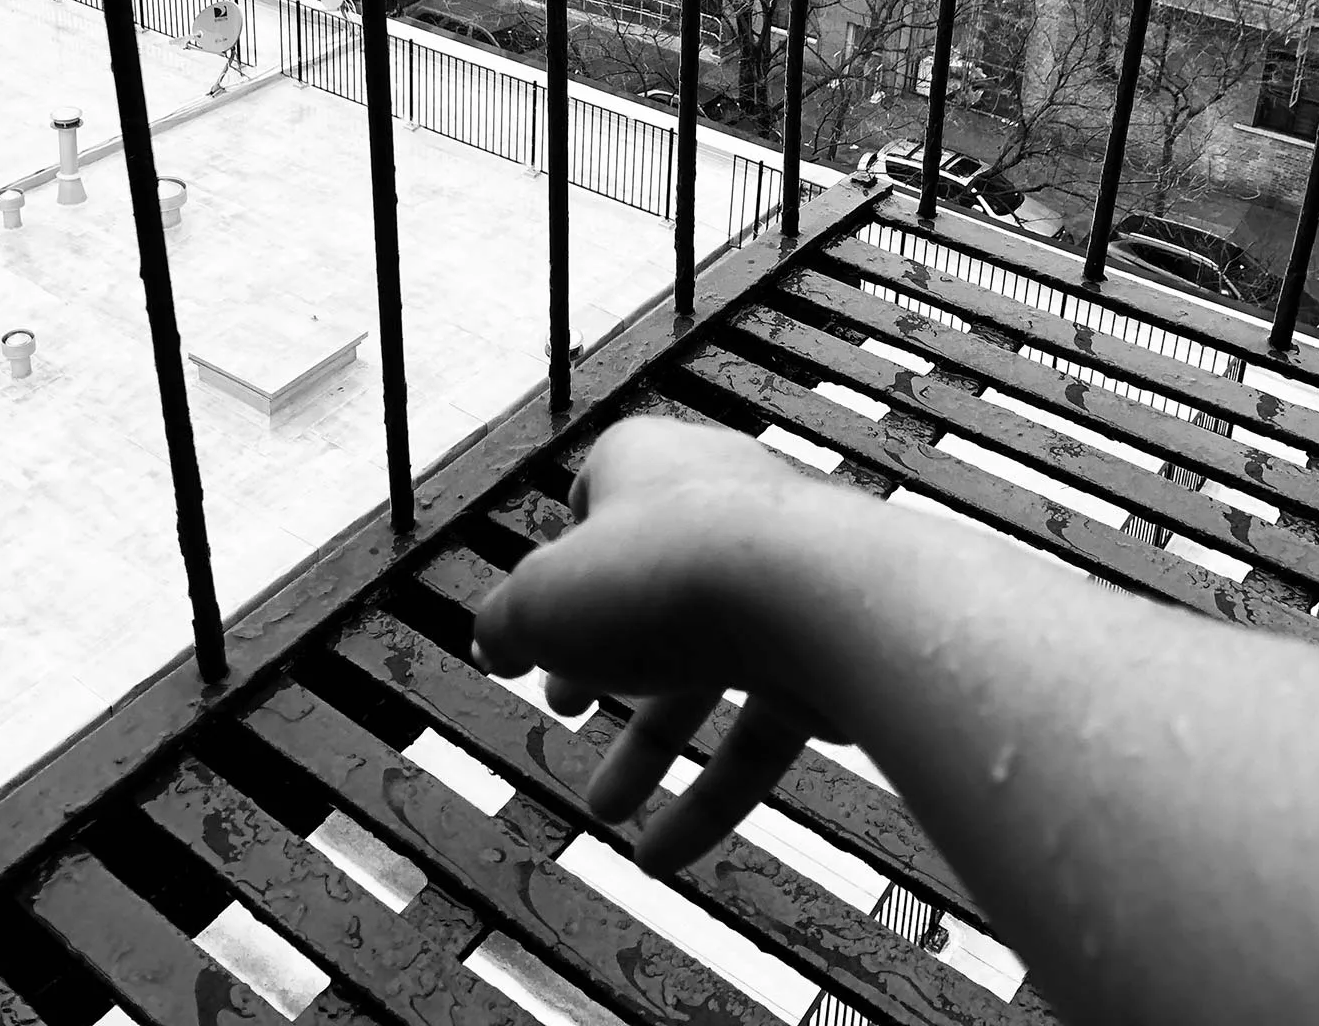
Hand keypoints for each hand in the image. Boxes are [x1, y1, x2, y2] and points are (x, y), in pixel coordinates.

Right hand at [472, 417, 849, 874]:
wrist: (818, 596)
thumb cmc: (659, 571)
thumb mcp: (540, 602)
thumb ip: (505, 624)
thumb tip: (492, 642)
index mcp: (646, 464)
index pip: (597, 500)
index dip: (562, 564)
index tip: (539, 624)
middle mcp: (718, 505)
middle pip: (648, 591)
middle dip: (601, 663)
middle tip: (567, 709)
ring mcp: (779, 576)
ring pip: (705, 667)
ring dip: (651, 746)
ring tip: (606, 813)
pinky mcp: (826, 646)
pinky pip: (761, 725)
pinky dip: (714, 791)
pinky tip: (665, 853)